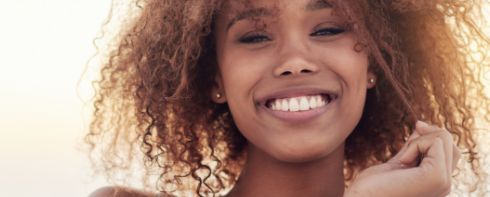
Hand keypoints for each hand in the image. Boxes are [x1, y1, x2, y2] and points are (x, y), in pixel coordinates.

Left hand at [344, 121, 460, 196]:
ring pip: (444, 138)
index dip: (426, 138)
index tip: (408, 144)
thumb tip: (423, 125)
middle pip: (449, 142)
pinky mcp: (437, 177)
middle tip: (403, 156)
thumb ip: (414, 148)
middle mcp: (445, 186)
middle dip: (424, 136)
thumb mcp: (398, 162)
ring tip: (402, 162)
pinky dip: (415, 144)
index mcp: (437, 184)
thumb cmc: (372, 187)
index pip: (448, 149)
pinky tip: (403, 162)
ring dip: (417, 141)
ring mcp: (443, 183)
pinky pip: (436, 142)